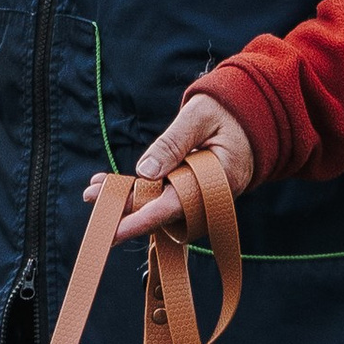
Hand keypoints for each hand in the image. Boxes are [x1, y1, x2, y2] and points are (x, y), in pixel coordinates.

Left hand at [91, 92, 255, 246]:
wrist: (253, 118)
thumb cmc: (228, 112)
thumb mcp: (199, 117)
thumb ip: (173, 143)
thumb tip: (144, 172)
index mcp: (221, 181)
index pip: (176, 207)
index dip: (141, 220)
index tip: (113, 231)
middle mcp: (211, 197)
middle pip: (162, 211)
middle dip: (124, 207)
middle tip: (90, 196)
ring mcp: (202, 197)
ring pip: (158, 206)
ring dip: (126, 199)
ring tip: (94, 189)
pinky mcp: (192, 192)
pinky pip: (163, 196)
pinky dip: (138, 191)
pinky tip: (112, 184)